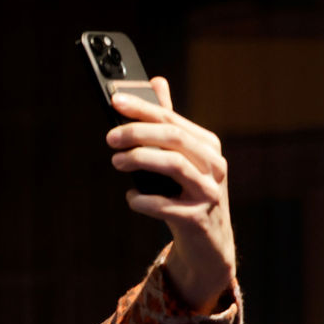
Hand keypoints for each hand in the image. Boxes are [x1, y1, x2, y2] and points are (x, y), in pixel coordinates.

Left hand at [107, 76, 234, 312]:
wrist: (208, 243)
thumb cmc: (186, 193)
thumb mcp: (181, 156)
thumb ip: (169, 122)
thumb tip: (156, 80)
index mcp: (207, 145)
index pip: (172, 120)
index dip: (143, 108)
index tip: (114, 100)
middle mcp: (213, 165)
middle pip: (174, 138)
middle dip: (139, 133)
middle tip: (109, 137)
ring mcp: (209, 192)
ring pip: (175, 166)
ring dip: (141, 160)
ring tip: (116, 162)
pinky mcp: (198, 218)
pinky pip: (166, 206)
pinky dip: (143, 200)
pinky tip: (132, 198)